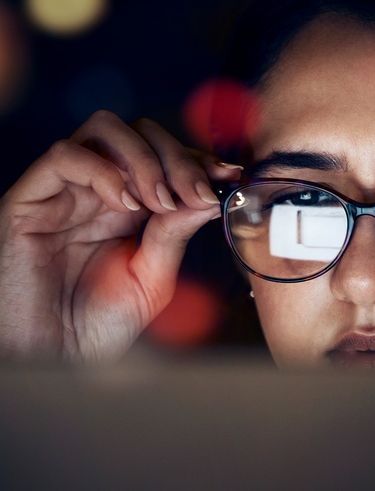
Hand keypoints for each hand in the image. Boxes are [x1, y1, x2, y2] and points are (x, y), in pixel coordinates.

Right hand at [0, 110, 241, 364]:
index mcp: (129, 207)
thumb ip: (175, 233)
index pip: (166, 156)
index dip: (199, 160)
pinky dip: (103, 169)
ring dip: (144, 158)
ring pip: (104, 130)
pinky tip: (125, 204)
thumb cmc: (94, 328)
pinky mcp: (28, 201)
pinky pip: (64, 156)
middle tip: (195, 193)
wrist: (49, 361)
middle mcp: (97, 191)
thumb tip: (210, 193)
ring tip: (160, 201)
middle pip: (140, 133)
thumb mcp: (151, 278)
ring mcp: (63, 192)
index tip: (230, 175)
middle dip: (177, 156)